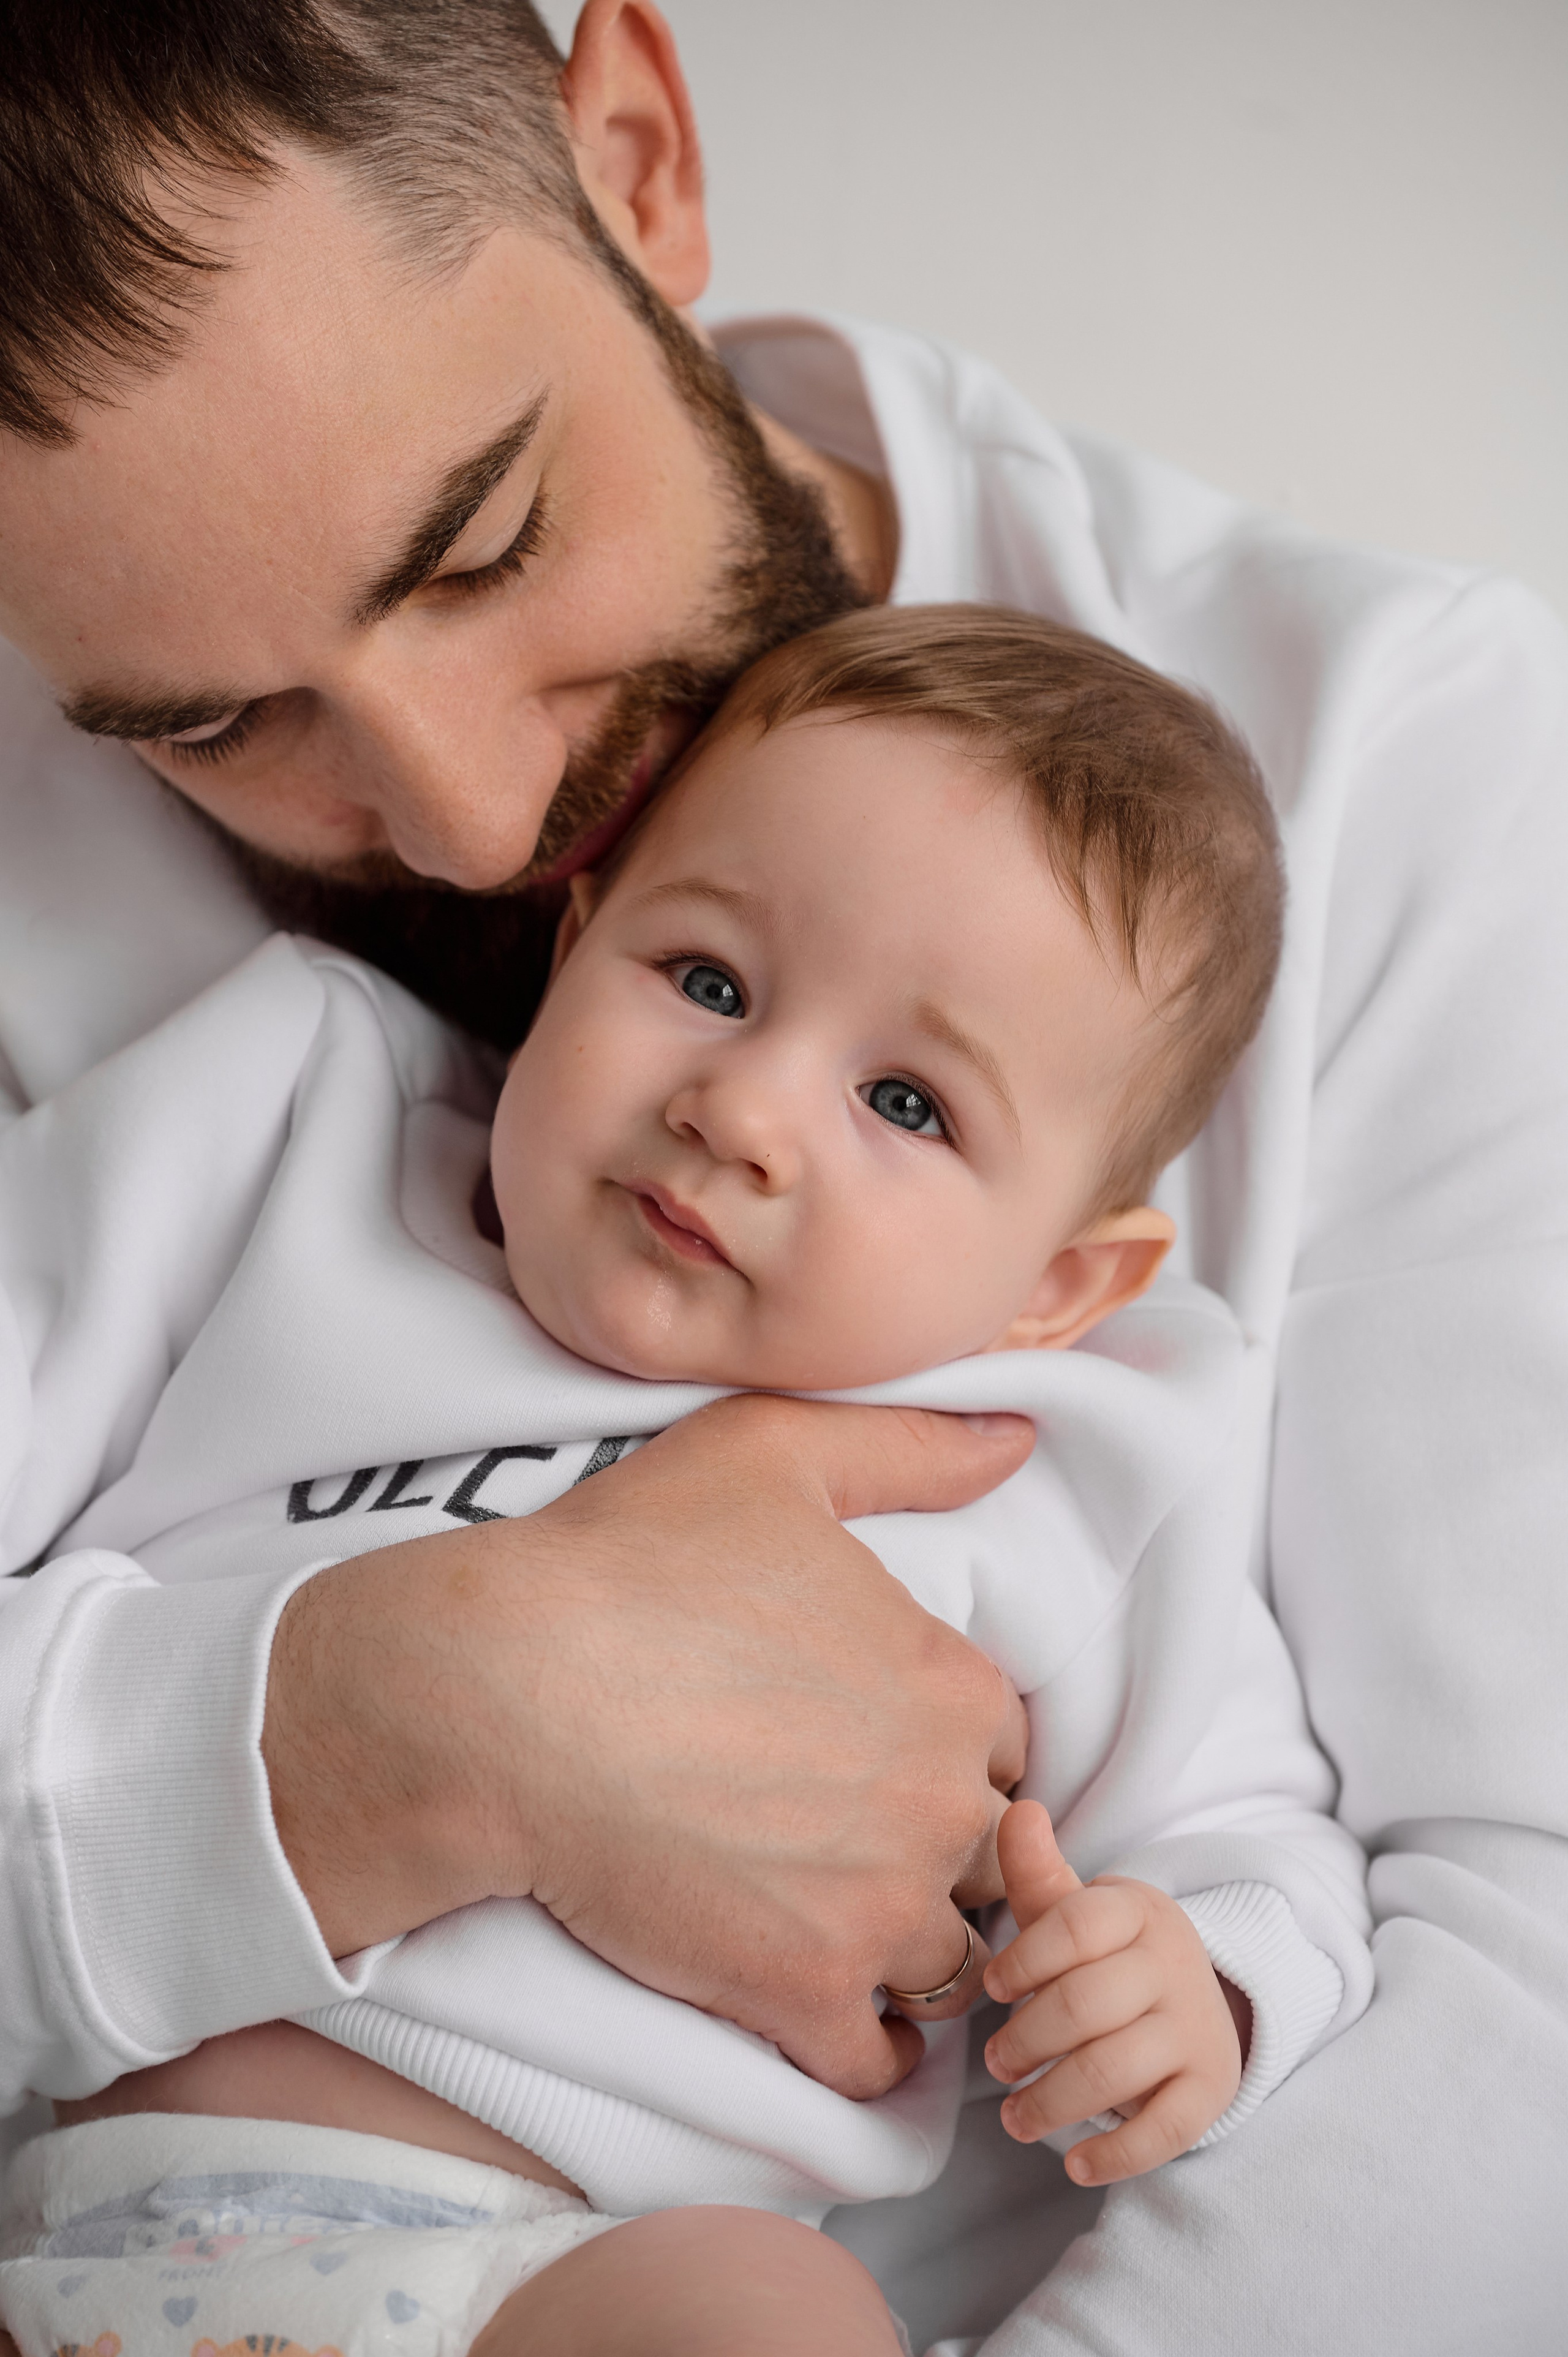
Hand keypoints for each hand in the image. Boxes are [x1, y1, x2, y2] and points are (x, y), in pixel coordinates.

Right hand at [262, 1394, 1029, 2098]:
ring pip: (948, 1958)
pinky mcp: (798, 1992)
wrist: (502, 1695)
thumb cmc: (627, 1561)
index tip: (887, 1749)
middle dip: (936, 1848)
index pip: (1003, 1743)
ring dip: (909, 1947)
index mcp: (949, 1685)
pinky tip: (833, 2016)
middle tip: (854, 1837)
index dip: (951, 1747)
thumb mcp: (773, 1451)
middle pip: (983, 1854)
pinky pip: (877, 2059)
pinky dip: (866, 2048)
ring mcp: (875, 1909)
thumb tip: (1018, 1436)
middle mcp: (938, 1803)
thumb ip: (910, 1446)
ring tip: (843, 1924)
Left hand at [982, 1801, 1245, 2183]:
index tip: (992, 1988)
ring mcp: (1197, 2030)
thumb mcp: (1072, 1909)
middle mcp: (1175, 1965)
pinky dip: (1116, 2154)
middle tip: (997, 2063)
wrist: (1192, 1997)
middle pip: (1086, 2006)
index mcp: (1138, 1911)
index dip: (1022, 1962)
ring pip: (1114, 2071)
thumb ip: (1038, 1869)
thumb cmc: (1105, 1953)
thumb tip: (1020, 1808)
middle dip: (1027, 2041)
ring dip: (1051, 2103)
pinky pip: (1165, 2131)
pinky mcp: (1210, 2089)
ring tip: (1015, 2116)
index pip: (1074, 1929)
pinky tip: (1076, 2162)